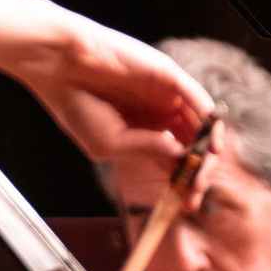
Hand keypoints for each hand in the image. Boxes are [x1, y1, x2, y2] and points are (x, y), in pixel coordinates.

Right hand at [15, 15, 214, 169]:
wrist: (62, 67)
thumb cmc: (78, 105)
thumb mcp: (111, 142)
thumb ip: (147, 149)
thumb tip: (180, 157)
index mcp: (143, 130)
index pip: (173, 157)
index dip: (184, 180)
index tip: (190, 202)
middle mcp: (159, 112)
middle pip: (191, 141)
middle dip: (198, 167)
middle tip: (198, 189)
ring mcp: (165, 94)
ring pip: (199, 122)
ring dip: (205, 149)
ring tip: (202, 171)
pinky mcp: (169, 75)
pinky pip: (197, 98)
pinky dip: (207, 121)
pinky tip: (208, 143)